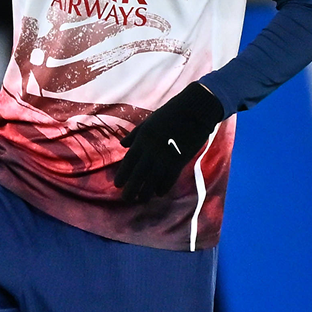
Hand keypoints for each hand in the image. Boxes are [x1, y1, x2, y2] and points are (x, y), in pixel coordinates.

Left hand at [114, 83, 226, 202]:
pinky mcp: (179, 161)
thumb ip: (135, 134)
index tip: (118, 185)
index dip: (123, 175)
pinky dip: (163, 187)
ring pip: (152, 180)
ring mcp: (165, 157)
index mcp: (143, 139)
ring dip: (146, 192)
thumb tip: (122, 144)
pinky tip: (159, 194)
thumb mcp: (148, 121)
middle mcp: (151, 150)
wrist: (194, 110)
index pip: (129, 161)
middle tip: (127, 199)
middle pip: (138, 174)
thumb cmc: (170, 113)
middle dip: (131, 188)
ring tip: (141, 200)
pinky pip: (169, 178)